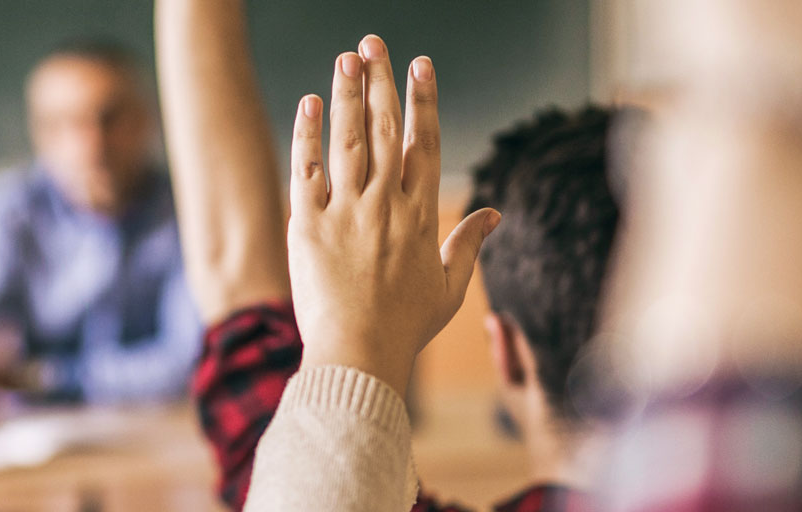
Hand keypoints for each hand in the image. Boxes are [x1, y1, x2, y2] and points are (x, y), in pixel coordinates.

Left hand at [285, 36, 499, 392]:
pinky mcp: (308, 225)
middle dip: (382, 81)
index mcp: (420, 215)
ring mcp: (345, 211)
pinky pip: (307, 169)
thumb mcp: (448, 287)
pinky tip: (309, 103)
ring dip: (347, 94)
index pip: (425, 143)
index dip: (423, 101)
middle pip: (385, 129)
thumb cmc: (405, 327)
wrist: (357, 354)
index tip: (422, 65)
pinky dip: (308, 134)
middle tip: (375, 43)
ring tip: (346, 57)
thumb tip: (494, 213)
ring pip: (348, 140)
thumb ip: (468, 244)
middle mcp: (384, 204)